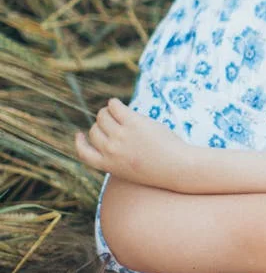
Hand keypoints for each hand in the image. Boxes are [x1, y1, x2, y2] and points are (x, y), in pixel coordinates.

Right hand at [75, 98, 193, 189]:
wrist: (178, 168)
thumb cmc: (161, 168)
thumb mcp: (133, 169)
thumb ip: (119, 156)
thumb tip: (112, 133)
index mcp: (109, 165)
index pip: (84, 153)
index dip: (79, 143)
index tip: (80, 135)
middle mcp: (111, 151)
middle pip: (94, 131)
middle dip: (101, 125)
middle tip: (114, 122)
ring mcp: (121, 136)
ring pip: (103, 117)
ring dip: (108, 112)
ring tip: (116, 111)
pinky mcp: (133, 123)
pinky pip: (115, 107)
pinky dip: (113, 103)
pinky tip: (116, 103)